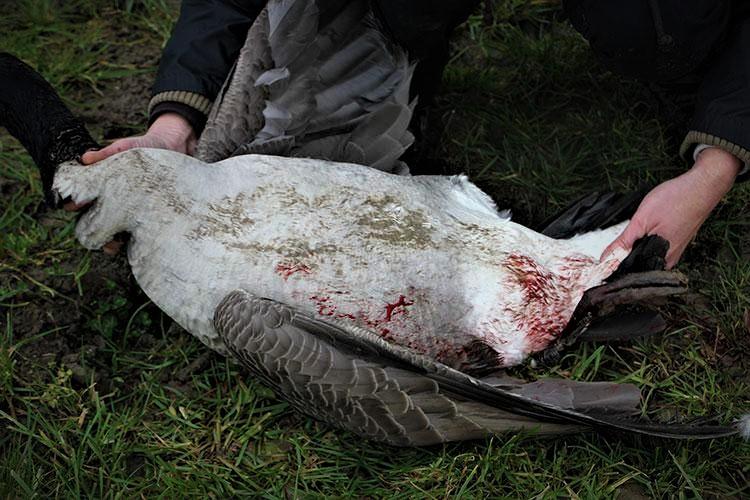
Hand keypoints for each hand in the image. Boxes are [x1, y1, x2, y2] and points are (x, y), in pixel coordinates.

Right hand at [67, 112, 195, 253]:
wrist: (174, 148)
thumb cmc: (144, 147)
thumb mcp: (127, 147)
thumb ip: (107, 153)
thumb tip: (85, 159)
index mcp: (103, 183)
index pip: (83, 197)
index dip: (75, 203)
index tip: (72, 206)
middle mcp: (114, 198)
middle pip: (95, 219)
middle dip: (91, 228)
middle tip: (92, 233)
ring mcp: (131, 209)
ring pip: (114, 230)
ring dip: (110, 240)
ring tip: (111, 246)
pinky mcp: (147, 215)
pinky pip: (137, 232)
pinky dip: (132, 240)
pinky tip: (132, 245)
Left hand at [602, 147, 740, 268]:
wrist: (702, 186)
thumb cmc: (676, 200)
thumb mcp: (642, 220)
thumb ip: (624, 241)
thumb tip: (606, 258)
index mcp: (659, 259)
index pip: (630, 273)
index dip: (613, 270)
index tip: (597, 269)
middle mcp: (668, 260)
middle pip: (638, 267)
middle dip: (621, 262)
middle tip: (605, 256)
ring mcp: (673, 252)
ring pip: (645, 258)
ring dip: (632, 253)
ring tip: (620, 245)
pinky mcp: (676, 244)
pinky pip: (654, 251)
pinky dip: (643, 245)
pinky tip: (638, 237)